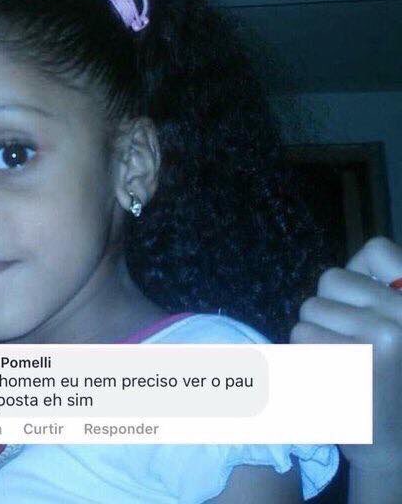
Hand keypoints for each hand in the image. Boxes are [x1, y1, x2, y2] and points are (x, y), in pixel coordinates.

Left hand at [290, 237, 401, 471]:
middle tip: (348, 339)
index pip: (376, 250)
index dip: (359, 272)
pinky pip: (302, 336)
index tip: (360, 300)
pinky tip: (329, 375)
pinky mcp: (353, 362)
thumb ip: (382, 293)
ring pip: (310, 309)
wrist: (397, 443)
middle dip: (329, 308)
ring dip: (314, 333)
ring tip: (340, 359)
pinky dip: (305, 354)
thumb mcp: (398, 324)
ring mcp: (383, 336)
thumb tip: (351, 267)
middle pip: (330, 280)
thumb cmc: (395, 379)